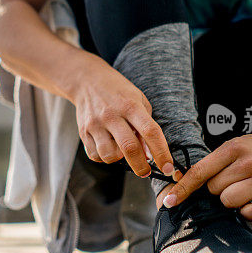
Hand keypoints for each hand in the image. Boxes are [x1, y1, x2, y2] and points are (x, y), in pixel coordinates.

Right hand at [72, 56, 173, 177]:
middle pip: (130, 148)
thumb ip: (146, 126)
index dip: (161, 152)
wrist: (86, 81)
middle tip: (146, 171)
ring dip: (120, 160)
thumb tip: (149, 154)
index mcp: (131, 106)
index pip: (150, 132)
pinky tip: (108, 147)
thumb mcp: (138, 101)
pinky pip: (95, 155)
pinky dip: (104, 157)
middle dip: (141, 166)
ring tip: (122, 152)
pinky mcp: (83, 131)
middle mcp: (112, 115)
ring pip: (110, 155)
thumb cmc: (118, 92)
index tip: (168, 167)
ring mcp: (96, 124)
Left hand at [160, 132, 251, 220]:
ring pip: (230, 202)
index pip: (200, 172)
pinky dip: (250, 213)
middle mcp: (248, 162)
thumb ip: (214, 163)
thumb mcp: (237, 146)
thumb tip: (185, 181)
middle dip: (219, 192)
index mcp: (233, 148)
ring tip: (246, 191)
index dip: (182, 188)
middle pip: (214, 191)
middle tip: (234, 183)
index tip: (169, 201)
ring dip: (233, 202)